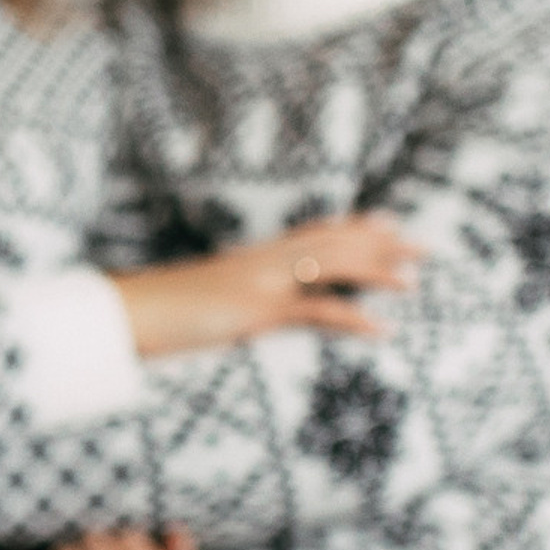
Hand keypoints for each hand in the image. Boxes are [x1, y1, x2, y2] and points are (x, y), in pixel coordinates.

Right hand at [113, 214, 421, 356]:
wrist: (124, 313)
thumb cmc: (155, 312)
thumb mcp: (200, 300)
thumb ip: (228, 298)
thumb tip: (241, 307)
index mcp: (251, 258)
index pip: (312, 233)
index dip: (353, 227)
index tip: (389, 222)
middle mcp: (262, 261)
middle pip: (333, 242)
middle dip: (381, 243)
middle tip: (425, 245)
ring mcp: (260, 282)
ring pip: (331, 266)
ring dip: (377, 271)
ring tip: (414, 281)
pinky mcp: (255, 310)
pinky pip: (314, 311)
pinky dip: (352, 317)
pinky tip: (380, 328)